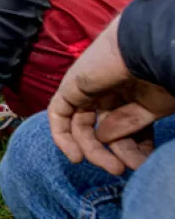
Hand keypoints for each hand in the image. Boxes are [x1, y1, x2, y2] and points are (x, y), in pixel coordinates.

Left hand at [48, 18, 174, 174]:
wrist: (148, 49)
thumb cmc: (160, 75)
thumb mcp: (152, 107)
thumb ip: (127, 125)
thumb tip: (103, 138)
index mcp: (133, 90)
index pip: (126, 125)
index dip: (134, 148)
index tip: (144, 163)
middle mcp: (109, 89)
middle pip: (103, 128)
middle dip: (114, 151)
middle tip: (122, 169)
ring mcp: (88, 87)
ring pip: (81, 126)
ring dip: (93, 150)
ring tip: (112, 167)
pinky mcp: (70, 86)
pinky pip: (59, 114)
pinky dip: (62, 136)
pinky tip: (76, 157)